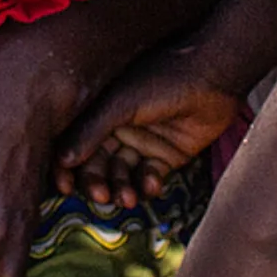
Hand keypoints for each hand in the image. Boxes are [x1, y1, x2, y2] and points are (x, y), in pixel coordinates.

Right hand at [56, 63, 244, 209]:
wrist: (213, 77)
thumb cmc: (163, 79)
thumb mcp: (121, 103)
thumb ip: (92, 131)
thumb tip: (63, 161)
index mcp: (100, 110)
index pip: (75, 143)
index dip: (66, 167)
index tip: (64, 187)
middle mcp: (118, 128)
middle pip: (97, 164)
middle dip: (97, 182)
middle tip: (102, 197)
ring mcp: (142, 143)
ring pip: (122, 175)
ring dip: (121, 189)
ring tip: (127, 198)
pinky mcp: (166, 156)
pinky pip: (149, 178)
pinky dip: (147, 185)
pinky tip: (152, 185)